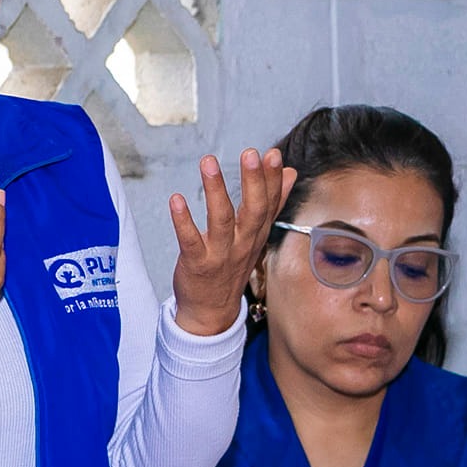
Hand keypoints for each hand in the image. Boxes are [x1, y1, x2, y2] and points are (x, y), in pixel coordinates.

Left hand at [169, 150, 295, 335]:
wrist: (211, 312)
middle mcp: (242, 243)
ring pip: (221, 220)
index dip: (272, 179)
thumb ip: (272, 203)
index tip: (272, 154)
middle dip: (254, 181)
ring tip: (208, 162)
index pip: (269, 203)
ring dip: (216, 190)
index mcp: (256, 234)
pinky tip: (176, 200)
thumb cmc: (230, 267)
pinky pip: (190, 241)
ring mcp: (221, 255)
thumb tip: (290, 171)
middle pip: (253, 211)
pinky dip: (183, 221)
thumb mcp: (255, 235)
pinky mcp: (197, 264)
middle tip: (250, 153)